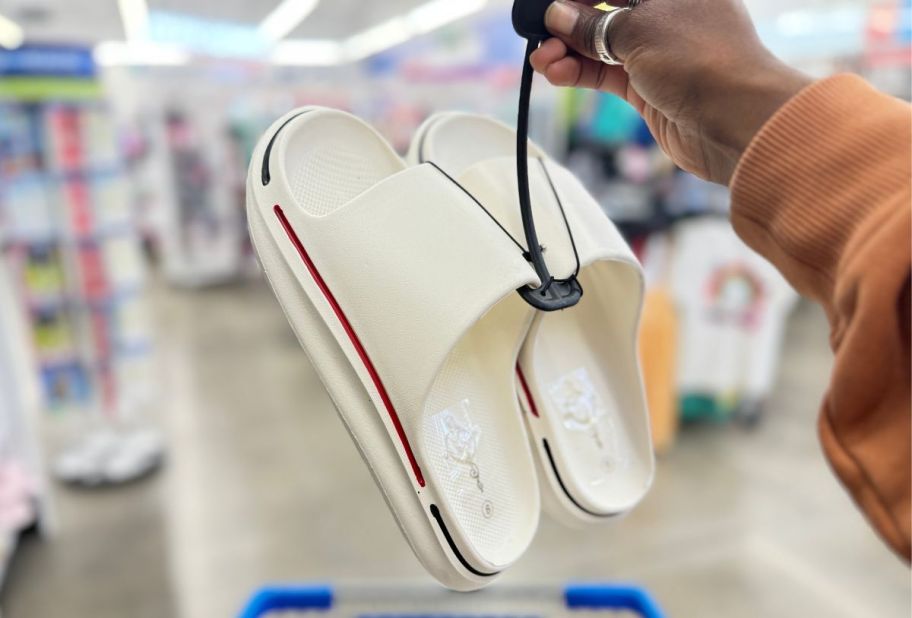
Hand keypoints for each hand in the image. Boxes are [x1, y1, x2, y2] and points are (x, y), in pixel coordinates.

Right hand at [531, 0, 811, 184]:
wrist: (737, 123)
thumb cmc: (704, 62)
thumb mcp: (640, 31)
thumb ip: (594, 25)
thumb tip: (558, 16)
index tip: (548, 7)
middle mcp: (667, 13)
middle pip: (605, 10)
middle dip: (568, 22)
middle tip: (540, 33)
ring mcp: (657, 51)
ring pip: (600, 44)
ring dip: (568, 51)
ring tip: (543, 59)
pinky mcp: (648, 86)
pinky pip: (605, 73)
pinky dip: (579, 73)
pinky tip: (555, 73)